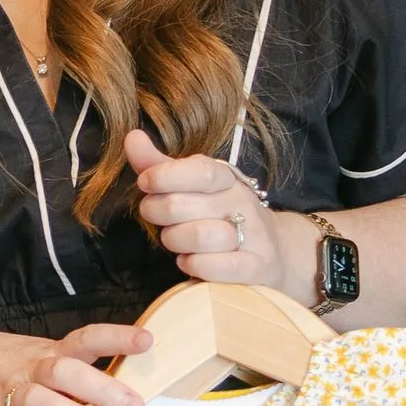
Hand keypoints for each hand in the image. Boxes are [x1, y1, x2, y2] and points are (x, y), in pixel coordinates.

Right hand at [0, 324, 152, 405]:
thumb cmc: (0, 365)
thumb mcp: (35, 359)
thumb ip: (72, 375)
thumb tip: (126, 396)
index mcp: (46, 354)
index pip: (85, 340)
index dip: (116, 338)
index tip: (148, 341)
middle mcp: (27, 369)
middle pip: (65, 371)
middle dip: (102, 387)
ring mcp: (1, 393)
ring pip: (36, 399)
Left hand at [124, 129, 295, 291]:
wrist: (273, 251)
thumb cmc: (220, 216)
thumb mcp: (191, 186)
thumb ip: (159, 165)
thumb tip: (132, 137)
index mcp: (226, 179)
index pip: (199, 170)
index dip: (164, 176)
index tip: (145, 183)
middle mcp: (242, 203)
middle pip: (182, 205)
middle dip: (156, 213)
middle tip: (157, 218)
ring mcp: (252, 236)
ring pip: (199, 236)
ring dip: (175, 241)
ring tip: (177, 242)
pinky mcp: (256, 267)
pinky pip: (216, 266)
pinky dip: (195, 265)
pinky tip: (191, 261)